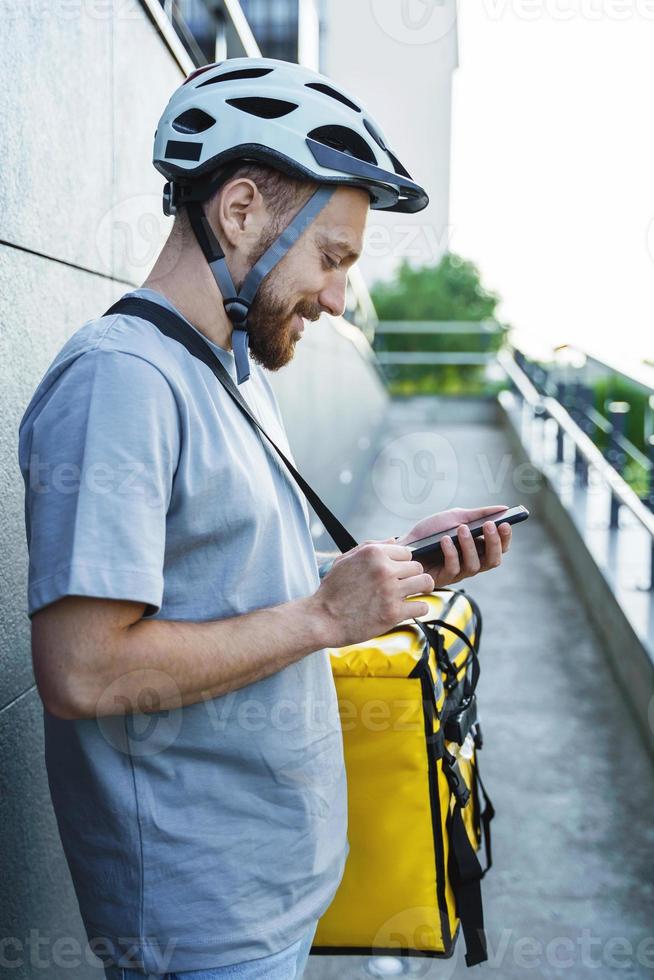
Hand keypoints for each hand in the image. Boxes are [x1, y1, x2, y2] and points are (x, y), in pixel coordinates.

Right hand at [311, 539, 434, 646]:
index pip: (407, 552)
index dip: (403, 563)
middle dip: (412, 576)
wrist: (323, 619)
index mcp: (373, 553)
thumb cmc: (332, 590)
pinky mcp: (393, 613)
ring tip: (411, 595)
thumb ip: (371, 546)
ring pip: (425, 583)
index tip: (397, 573)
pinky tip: (408, 610)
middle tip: (403, 585)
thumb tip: (394, 540)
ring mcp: (390, 591)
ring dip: (421, 590)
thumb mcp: (346, 560)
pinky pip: (422, 606)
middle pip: (418, 567)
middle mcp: (384, 569)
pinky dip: (419, 609)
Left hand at [397, 505, 511, 586]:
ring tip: (461, 529)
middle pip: (493, 561)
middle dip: (493, 543)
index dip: (505, 538)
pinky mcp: (443, 579)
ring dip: (469, 545)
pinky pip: (453, 569)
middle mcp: (472, 563)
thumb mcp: (455, 516)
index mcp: (478, 549)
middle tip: (489, 526)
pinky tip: (445, 540)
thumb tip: (504, 508)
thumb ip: (479, 514)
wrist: (405, 543)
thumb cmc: (431, 531)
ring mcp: (458, 572)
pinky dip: (451, 553)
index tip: (505, 523)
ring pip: (474, 566)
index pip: (500, 549)